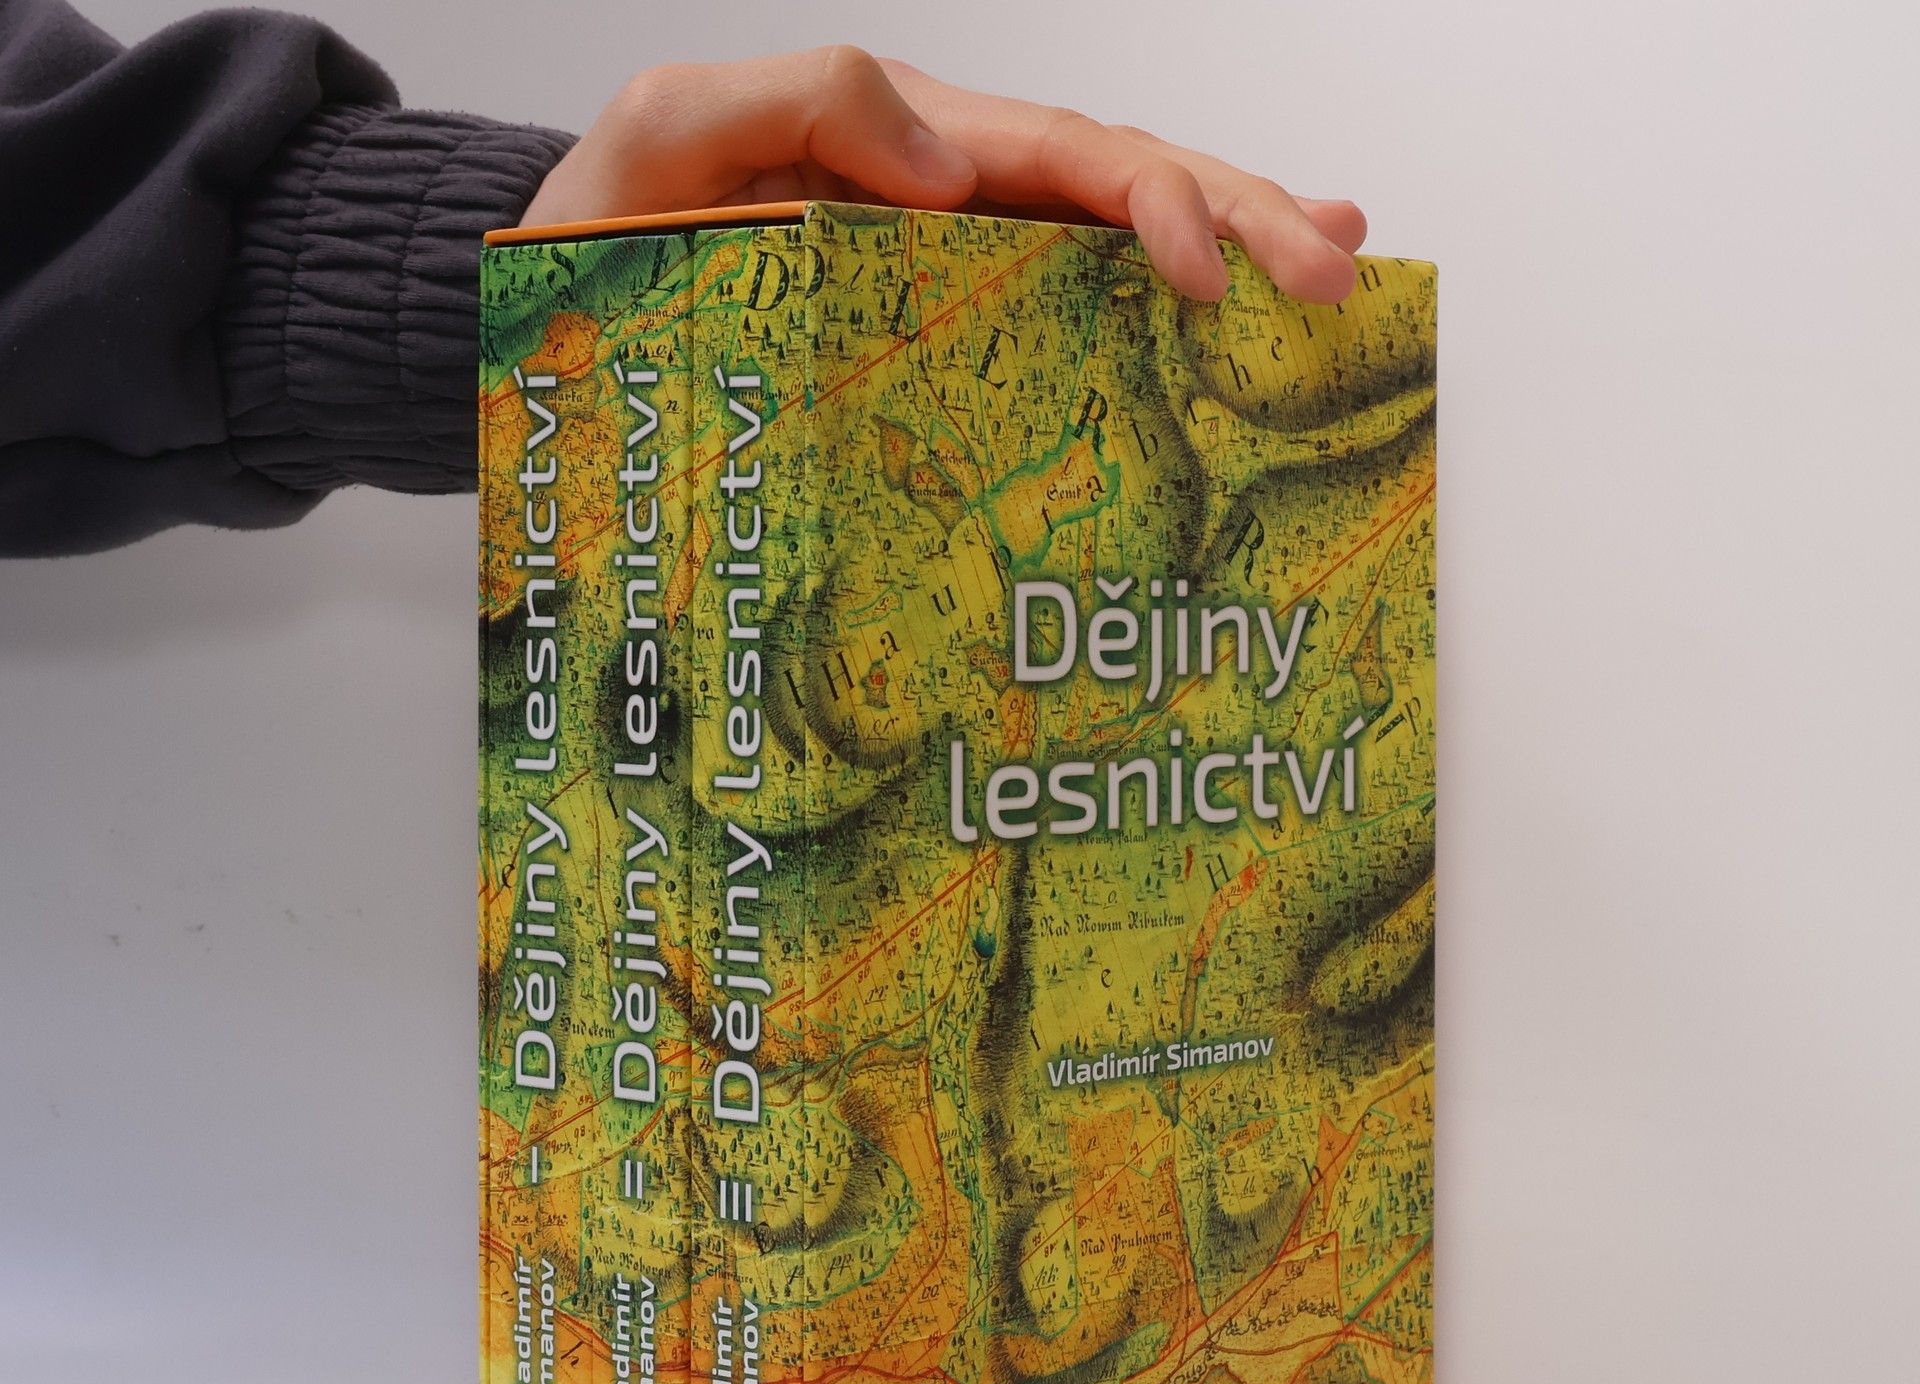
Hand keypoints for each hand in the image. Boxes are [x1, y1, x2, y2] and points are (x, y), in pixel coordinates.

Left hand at [520, 45, 1364, 303]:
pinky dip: (1157, 324)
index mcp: (911, 149)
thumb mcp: (669, 134)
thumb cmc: (606, 220)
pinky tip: (1229, 336)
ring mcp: (959, 268)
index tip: (1214, 283)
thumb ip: (796, 103)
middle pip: (1127, 191)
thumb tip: (952, 165)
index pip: (1068, 156)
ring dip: (1235, 255)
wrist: (570, 300)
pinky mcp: (947, 334)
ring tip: (1336, 274)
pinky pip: (1069, 319)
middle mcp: (955, 201)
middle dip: (1244, 224)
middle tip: (1338, 276)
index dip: (1155, 205)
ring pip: (1120, 250)